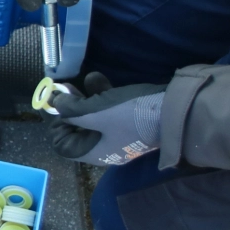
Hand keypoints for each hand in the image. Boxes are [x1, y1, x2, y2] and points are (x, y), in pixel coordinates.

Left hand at [47, 72, 164, 166]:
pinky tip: (99, 78)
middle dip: (69, 107)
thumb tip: (54, 104)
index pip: (63, 145)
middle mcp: (105, 147)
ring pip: (93, 117)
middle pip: (77, 129)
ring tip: (82, 79)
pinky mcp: (130, 120)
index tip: (55, 105)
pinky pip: (109, 110)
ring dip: (85, 97)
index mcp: (94, 152)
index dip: (56, 125)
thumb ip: (71, 110)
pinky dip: (102, 95)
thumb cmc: (130, 115)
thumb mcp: (95, 112)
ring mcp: (119, 134)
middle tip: (64, 88)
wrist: (175, 111)